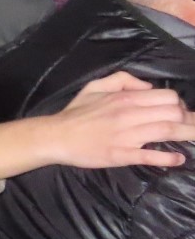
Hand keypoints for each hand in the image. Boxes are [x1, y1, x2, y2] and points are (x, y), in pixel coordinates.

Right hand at [47, 71, 194, 168]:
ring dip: (189, 134)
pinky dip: (168, 158)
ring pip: (167, 131)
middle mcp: (129, 114)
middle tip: (190, 126)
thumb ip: (123, 80)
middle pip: (173, 113)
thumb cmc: (76, 112)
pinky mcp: (122, 155)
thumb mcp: (95, 86)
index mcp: (124, 98)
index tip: (180, 112)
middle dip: (189, 120)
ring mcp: (127, 136)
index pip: (167, 97)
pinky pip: (150, 156)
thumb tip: (148, 87)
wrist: (56, 136)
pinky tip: (178, 159)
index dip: (179, 104)